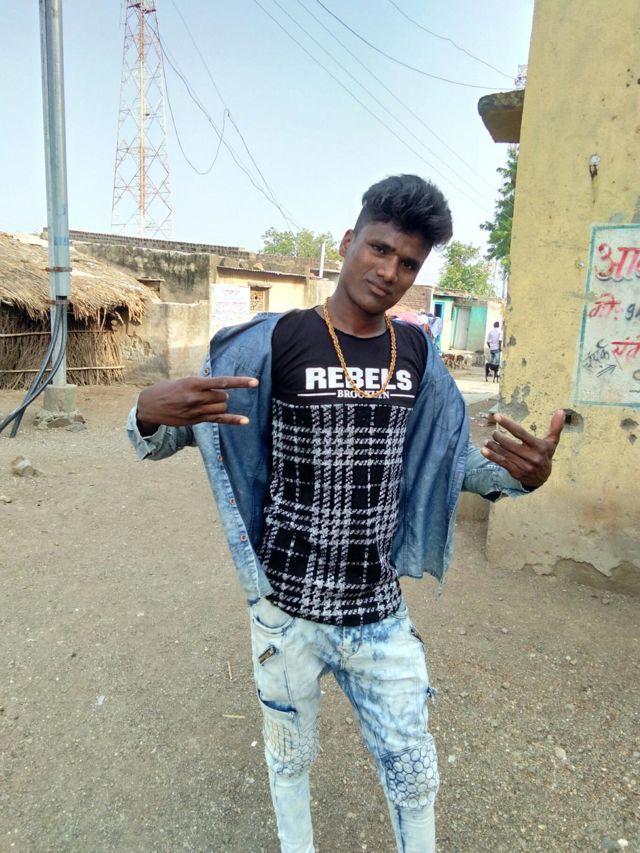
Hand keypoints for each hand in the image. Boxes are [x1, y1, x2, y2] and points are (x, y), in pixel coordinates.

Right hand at [137, 375, 258, 431]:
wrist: (149, 406)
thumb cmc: (167, 390)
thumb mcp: (183, 381)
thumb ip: (201, 385)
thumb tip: (222, 389)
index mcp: (193, 383)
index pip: (222, 382)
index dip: (240, 382)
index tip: (255, 382)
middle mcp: (196, 398)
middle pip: (223, 396)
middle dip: (221, 395)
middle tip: (208, 394)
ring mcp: (197, 411)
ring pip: (222, 407)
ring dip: (221, 404)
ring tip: (206, 402)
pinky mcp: (196, 420)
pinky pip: (219, 419)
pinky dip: (233, 420)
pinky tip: (245, 420)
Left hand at [480, 409, 564, 487]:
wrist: (543, 478)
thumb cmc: (545, 455)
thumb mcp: (552, 442)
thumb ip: (556, 427)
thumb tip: (561, 411)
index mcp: (539, 446)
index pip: (521, 433)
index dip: (508, 424)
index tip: (497, 416)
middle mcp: (532, 456)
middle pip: (510, 444)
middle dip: (499, 438)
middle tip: (493, 432)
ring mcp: (523, 465)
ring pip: (505, 454)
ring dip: (493, 447)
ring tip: (485, 441)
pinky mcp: (516, 472)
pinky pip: (502, 463)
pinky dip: (492, 456)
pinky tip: (484, 451)